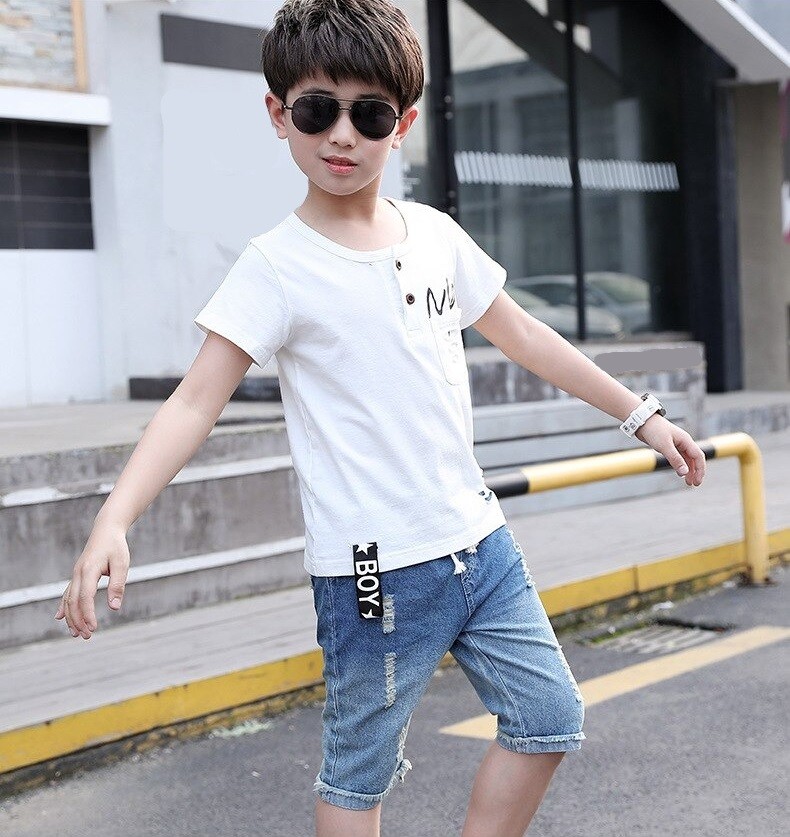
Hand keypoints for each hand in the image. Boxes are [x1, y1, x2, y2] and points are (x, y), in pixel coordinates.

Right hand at [54, 522, 129, 638]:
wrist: (106, 530)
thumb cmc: (116, 547)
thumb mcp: (121, 564)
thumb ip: (117, 585)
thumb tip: (114, 607)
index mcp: (88, 570)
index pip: (85, 597)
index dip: (87, 614)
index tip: (93, 628)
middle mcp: (78, 573)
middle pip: (73, 602)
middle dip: (78, 621)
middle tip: (87, 637)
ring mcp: (75, 575)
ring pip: (68, 600)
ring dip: (71, 618)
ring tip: (76, 634)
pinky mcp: (77, 575)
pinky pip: (67, 594)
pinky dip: (64, 607)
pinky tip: (60, 618)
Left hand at [635, 414, 705, 486]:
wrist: (642, 421)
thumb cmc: (654, 430)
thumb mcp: (665, 446)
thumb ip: (675, 459)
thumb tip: (685, 472)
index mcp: (686, 440)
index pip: (698, 456)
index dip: (700, 469)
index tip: (697, 481)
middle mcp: (684, 442)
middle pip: (694, 459)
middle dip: (696, 472)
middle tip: (694, 484)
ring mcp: (677, 444)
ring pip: (687, 459)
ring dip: (688, 470)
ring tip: (688, 482)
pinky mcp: (669, 445)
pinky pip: (679, 457)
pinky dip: (681, 465)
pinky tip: (680, 472)